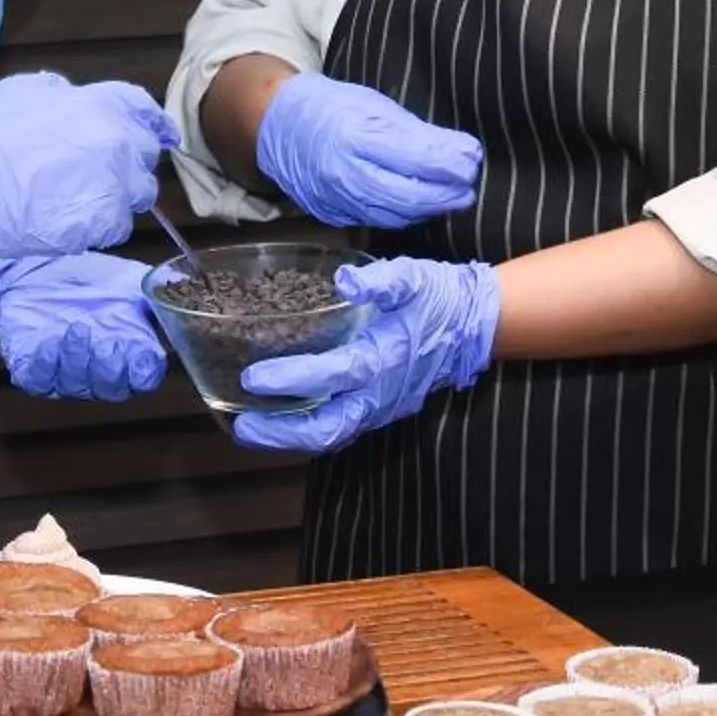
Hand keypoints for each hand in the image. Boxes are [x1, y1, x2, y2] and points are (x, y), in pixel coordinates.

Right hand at [0, 72, 175, 273]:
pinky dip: (101, 224)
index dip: (154, 122)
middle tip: (101, 170)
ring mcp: (118, 184)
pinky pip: (118, 225)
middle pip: (146, 152)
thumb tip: (70, 94)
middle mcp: (121, 142)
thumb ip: (59, 91)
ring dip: (121, 194)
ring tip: (86, 199)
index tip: (162, 133)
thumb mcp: (22, 91)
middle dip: (130, 159)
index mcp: (105, 104)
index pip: (145, 109)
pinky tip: (73, 221)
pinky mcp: (108, 222)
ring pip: (139, 192)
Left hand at [0, 253, 165, 400]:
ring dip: (79, 360)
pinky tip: (50, 340)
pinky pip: (41, 380)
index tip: (143, 355)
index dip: (144, 372)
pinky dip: (47, 363)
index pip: (144, 378)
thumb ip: (157, 294)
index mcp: (129, 353)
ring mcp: (66, 373)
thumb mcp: (131, 281)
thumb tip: (179, 291)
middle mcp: (99, 369)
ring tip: (78, 327)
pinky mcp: (33, 370)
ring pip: (77, 386)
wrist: (42, 268)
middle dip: (110, 370)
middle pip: (112, 389)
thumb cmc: (90, 278)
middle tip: (108, 344)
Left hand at [231, 255, 498, 453]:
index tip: (253, 377)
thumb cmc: (439, 299)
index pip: (329, 375)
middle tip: (243, 427)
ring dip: (291, 437)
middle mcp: (378, 393)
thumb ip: (380, 280)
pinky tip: (283, 420)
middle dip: (282, 433)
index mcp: (382, 359)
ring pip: (332, 435)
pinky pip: (341, 428)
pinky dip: (309, 429)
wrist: (473, 327)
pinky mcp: (380, 410)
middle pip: (327, 429)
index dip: (291, 378)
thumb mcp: (412, 277)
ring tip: (252, 429)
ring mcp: (380, 407)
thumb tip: (344, 280)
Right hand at [253, 73, 482, 228]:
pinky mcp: (332, 214)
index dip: (449, 165)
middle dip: (444, 196)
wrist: (279, 125)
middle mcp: (343, 173)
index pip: (414, 159)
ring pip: (393, 215)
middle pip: (406, 196)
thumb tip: (464, 151)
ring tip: (451, 197)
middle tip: (467, 188)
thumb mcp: (376, 107)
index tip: (471, 161)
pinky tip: (420, 205)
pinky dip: (403, 215)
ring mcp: (335, 198)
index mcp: (354, 137)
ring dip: (428, 210)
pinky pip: (376, 221)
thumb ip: (420, 133)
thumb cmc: (331, 107)